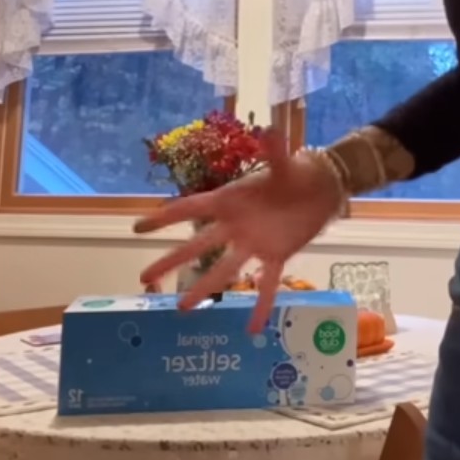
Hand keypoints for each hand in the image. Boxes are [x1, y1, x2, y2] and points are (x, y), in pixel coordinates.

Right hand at [134, 132, 342, 329]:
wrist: (323, 188)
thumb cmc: (296, 173)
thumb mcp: (285, 163)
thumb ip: (275, 151)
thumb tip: (268, 129)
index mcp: (230, 200)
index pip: (190, 208)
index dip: (163, 217)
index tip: (137, 228)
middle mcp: (235, 225)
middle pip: (197, 244)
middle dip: (171, 260)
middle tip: (143, 276)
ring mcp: (253, 243)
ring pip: (224, 269)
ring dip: (204, 288)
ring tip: (182, 308)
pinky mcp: (276, 255)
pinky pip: (266, 284)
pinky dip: (260, 305)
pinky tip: (251, 330)